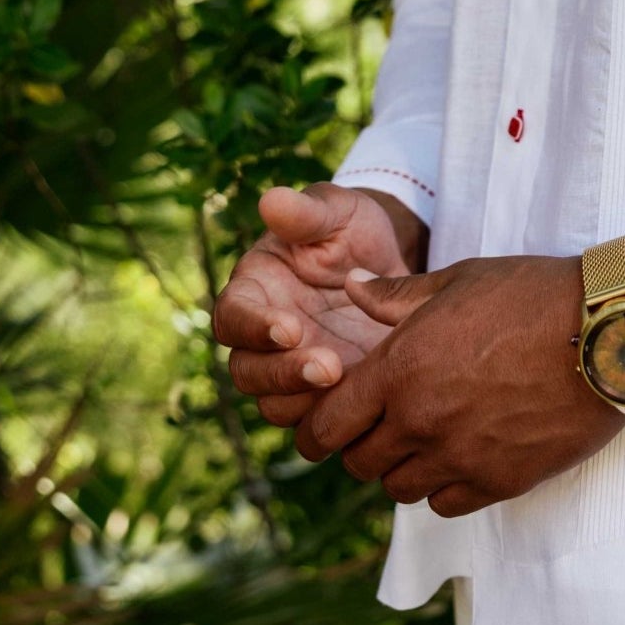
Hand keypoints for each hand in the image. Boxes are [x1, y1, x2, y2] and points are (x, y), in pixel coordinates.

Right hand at [213, 183, 418, 427]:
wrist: (392, 267)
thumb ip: (307, 213)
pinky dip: (335, 418)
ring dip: (307, 402)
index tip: (290, 328)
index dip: (255, 327)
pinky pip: (313, 423)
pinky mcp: (321, 397)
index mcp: (253, 290)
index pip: (232, 317)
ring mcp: (289, 371)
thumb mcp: (338, 212)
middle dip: (284, 374)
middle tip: (330, 366)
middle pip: (247, 373)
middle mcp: (261, 338)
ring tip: (351, 383)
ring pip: (276, 406)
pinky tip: (368, 402)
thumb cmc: (352, 230)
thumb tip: (271, 200)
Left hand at [293, 256, 624, 515]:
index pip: (328, 424)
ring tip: (424, 438)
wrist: (604, 331)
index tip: (323, 427)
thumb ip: (396, 296)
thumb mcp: (459, 280)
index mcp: (400, 367)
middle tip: (379, 427)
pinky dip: (443, 486)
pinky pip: (446, 504)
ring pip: (399, 488)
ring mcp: (459, 455)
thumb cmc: (531, 295)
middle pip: (359, 463)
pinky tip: (459, 455)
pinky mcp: (498, 480)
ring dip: (401, 467)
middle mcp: (420, 419)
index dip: (316, 429)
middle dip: (360, 446)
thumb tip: (350, 288)